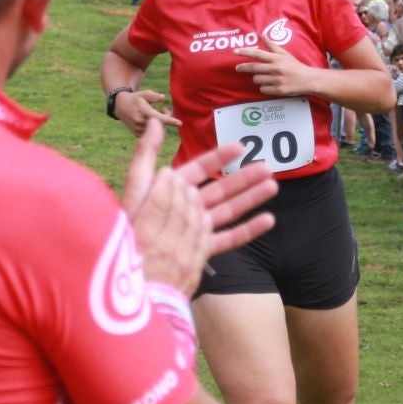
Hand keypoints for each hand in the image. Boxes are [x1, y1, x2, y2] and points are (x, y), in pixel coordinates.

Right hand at [114, 88, 179, 135]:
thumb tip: (163, 98)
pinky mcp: (137, 134)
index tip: (179, 123)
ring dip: (160, 123)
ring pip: (156, 130)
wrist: (119, 106)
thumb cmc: (135, 98)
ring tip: (158, 112)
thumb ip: (154, 96)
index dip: (170, 120)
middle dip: (166, 118)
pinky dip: (154, 127)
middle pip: (160, 124)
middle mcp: (140, 122)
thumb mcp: (144, 94)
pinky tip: (152, 120)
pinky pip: (151, 133)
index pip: (159, 117)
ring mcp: (138, 129)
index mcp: (143, 111)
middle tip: (165, 109)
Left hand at [119, 125, 277, 293]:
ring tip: (272, 186)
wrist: (130, 278)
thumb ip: (144, 157)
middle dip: (243, 178)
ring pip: (228, 210)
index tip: (240, 146)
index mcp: (171, 191)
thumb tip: (154, 124)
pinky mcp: (201, 252)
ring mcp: (195, 230)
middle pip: (220, 188)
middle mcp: (185, 209)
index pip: (199, 168)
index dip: (219, 157)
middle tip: (267, 168)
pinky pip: (228, 239)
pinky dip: (249, 230)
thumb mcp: (136, 189)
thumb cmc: (130, 232)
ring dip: (250, 198)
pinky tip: (268, 220)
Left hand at [233, 46, 312, 97]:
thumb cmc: (294, 66)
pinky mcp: (278, 90)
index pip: (258, 53)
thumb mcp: (285, 54)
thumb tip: (263, 35)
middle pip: (254, 67)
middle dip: (243, 67)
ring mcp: (276, 80)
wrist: (307, 80)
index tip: (235, 51)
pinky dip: (264, 87)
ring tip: (265, 77)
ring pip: (257, 79)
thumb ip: (272, 46)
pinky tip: (271, 85)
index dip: (245, 52)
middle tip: (237, 68)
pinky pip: (263, 89)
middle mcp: (275, 68)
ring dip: (257, 78)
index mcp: (276, 58)